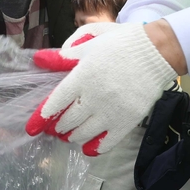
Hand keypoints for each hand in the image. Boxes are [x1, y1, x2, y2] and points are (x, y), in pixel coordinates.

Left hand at [26, 23, 175, 155]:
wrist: (158, 51)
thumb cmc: (121, 42)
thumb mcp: (90, 41)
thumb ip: (64, 55)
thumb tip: (40, 60)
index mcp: (83, 75)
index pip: (56, 102)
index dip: (41, 117)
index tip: (32, 128)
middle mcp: (94, 96)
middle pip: (67, 120)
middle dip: (57, 125)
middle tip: (55, 126)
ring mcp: (111, 111)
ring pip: (83, 133)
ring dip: (72, 136)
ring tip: (69, 134)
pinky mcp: (127, 120)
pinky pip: (106, 142)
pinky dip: (94, 147)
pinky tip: (87, 148)